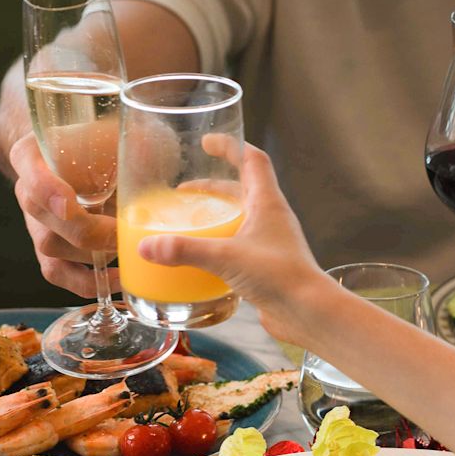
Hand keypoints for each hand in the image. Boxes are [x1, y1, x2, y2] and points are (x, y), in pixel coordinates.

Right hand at [8, 131, 117, 298]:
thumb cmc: (111, 144)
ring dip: (94, 252)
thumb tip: (147, 160)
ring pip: (53, 249)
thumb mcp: (123, 133)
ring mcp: (36, 225)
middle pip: (43, 217)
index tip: (69, 204)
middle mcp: (27, 190)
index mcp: (33, 153)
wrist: (100, 163)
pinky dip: (88, 282)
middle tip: (123, 231)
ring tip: (129, 243)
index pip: (26, 166)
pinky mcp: (49, 253)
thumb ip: (133, 143)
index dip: (46, 188)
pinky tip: (119, 277)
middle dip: (86, 230)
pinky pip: (59, 275)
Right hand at [137, 143, 332, 344]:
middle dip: (212, 187)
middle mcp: (270, 218)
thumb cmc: (278, 276)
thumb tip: (147, 246)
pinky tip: (201, 259)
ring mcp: (269, 242)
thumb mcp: (225, 257)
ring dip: (216, 217)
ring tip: (188, 224)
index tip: (207, 143)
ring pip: (239, 219)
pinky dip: (219, 245)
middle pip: (241, 190)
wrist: (307, 312)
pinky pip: (238, 246)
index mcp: (267, 203)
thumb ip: (185, 250)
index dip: (230, 146)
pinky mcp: (264, 266)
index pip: (252, 160)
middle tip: (184, 191)